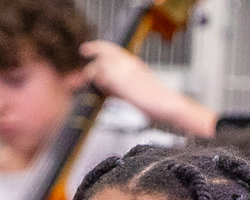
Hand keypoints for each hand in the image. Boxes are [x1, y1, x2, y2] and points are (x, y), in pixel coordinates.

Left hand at [80, 41, 217, 137]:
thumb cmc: (154, 98)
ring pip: (101, 62)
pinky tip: (101, 87)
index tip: (90, 48)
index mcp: (133, 62)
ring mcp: (125, 72)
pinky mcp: (123, 83)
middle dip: (93, 48)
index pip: (113, 48)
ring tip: (89, 77)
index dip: (100, 46)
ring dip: (93, 70)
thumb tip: (106, 86)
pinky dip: (99, 81)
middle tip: (83, 49)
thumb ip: (120, 83)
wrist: (166, 103)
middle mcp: (129, 64)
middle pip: (105, 49)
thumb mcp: (136, 85)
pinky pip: (104, 77)